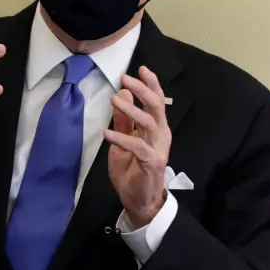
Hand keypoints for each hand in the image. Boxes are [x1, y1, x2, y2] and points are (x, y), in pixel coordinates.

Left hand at [104, 66, 171, 227]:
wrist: (139, 201)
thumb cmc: (132, 170)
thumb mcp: (123, 141)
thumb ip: (124, 120)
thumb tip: (124, 92)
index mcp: (157, 128)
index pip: (157, 102)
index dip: (151, 84)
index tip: (141, 68)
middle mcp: (161, 135)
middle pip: (156, 107)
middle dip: (142, 90)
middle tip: (125, 78)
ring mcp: (158, 149)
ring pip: (149, 123)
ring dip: (132, 110)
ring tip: (115, 99)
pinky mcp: (151, 163)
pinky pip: (137, 147)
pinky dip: (122, 138)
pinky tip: (108, 133)